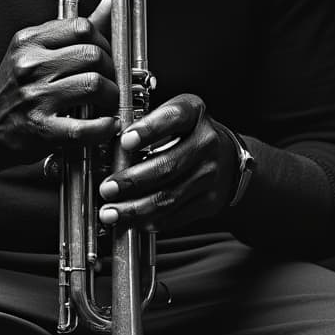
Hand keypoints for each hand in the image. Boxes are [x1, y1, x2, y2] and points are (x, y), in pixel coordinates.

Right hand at [0, 0, 119, 164]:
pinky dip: (104, 127)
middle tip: (110, 81)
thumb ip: (71, 31)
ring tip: (108, 103)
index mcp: (29, 42)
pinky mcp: (40, 129)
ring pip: (93, 85)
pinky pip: (83, 127)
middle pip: (92, 55)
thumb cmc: (12, 91)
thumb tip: (109, 3)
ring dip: (112, 96)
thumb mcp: (34, 52)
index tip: (105, 56)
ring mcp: (34, 97)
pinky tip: (106, 125)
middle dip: (111, 70)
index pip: (81, 27)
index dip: (104, 42)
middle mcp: (30, 66)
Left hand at [97, 94, 237, 231]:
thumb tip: (109, 148)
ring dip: (135, 208)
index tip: (125, 141)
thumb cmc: (189, 133)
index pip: (172, 118)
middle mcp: (207, 142)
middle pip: (167, 166)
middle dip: (132, 181)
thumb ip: (146, 125)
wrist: (227, 157)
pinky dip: (151, 221)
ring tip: (111, 212)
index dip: (148, 130)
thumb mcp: (173, 115)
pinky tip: (132, 221)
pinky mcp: (210, 200)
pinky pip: (176, 216)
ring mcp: (211, 174)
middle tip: (107, 188)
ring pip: (169, 197)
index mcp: (194, 113)